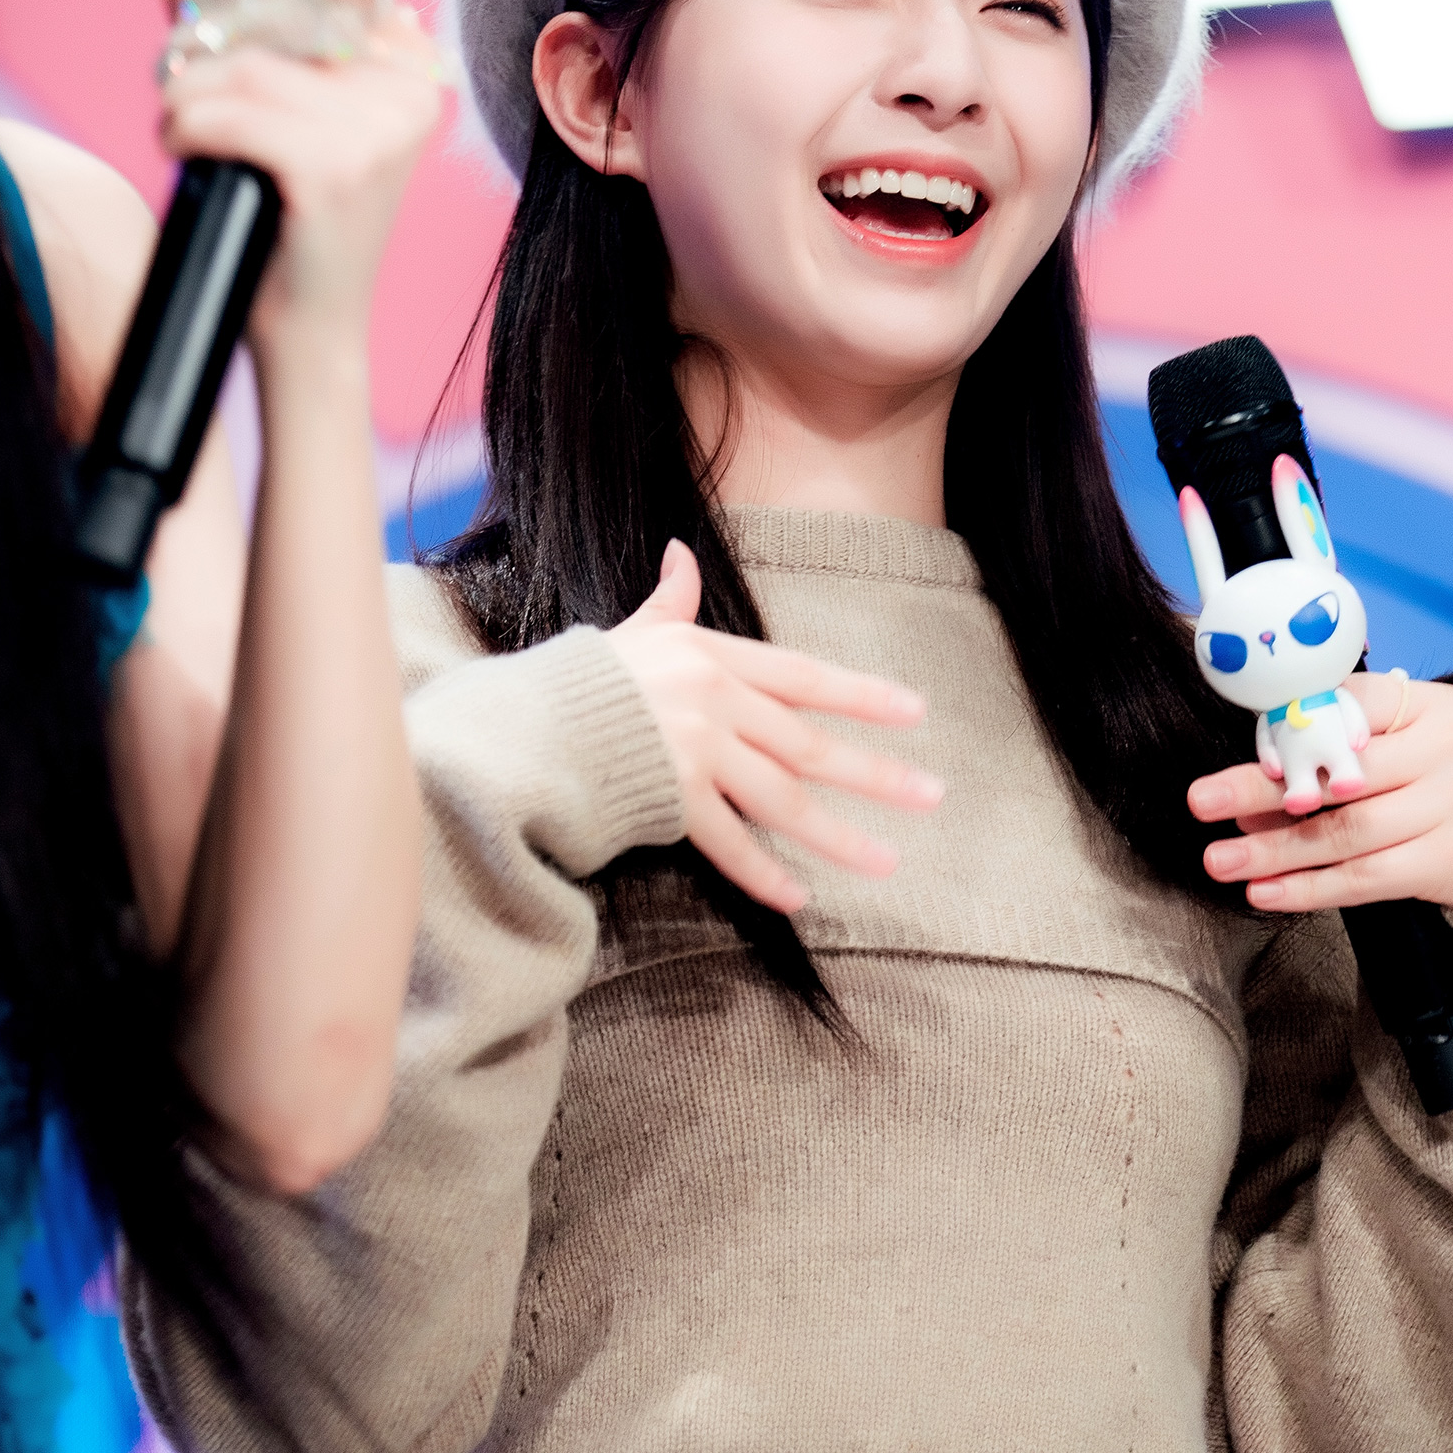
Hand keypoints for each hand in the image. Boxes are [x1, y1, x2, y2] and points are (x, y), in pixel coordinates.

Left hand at [153, 0, 445, 358]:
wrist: (311, 329)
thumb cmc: (288, 222)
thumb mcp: (270, 111)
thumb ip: (230, 23)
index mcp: (409, 70)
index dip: (245, 0)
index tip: (213, 45)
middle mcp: (405, 94)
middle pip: (270, 22)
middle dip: (206, 58)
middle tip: (186, 103)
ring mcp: (376, 132)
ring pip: (241, 70)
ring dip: (186, 101)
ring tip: (185, 138)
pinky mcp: (333, 169)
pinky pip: (228, 114)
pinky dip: (188, 131)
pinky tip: (189, 157)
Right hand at [610, 542, 941, 913]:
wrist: (519, 728)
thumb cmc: (577, 685)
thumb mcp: (630, 633)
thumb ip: (668, 601)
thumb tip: (681, 555)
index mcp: (710, 657)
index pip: (804, 676)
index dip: (862, 694)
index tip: (916, 712)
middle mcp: (712, 701)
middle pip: (809, 743)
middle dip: (876, 772)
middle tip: (933, 795)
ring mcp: (693, 752)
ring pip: (782, 798)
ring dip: (837, 835)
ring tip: (887, 860)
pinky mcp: (667, 799)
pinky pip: (728, 843)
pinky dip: (764, 872)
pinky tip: (800, 896)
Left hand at [1187, 673, 1452, 911]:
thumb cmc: (1442, 780)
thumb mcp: (1407, 741)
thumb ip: (1339, 748)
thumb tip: (1249, 788)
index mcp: (1433, 706)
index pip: (1355, 705)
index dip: (1298, 729)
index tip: (1248, 750)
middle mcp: (1452, 751)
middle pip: (1342, 774)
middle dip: (1262, 790)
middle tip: (1203, 801)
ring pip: (1347, 834)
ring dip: (1274, 850)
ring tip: (1221, 860)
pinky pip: (1366, 879)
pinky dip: (1309, 888)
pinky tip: (1265, 892)